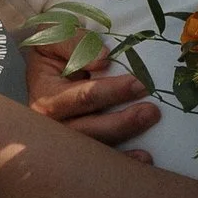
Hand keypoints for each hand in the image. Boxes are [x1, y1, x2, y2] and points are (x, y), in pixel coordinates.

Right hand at [24, 32, 160, 150]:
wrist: (45, 67)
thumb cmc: (53, 50)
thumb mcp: (54, 34)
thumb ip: (75, 43)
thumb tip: (103, 60)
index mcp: (47, 97)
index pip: (84, 96)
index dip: (112, 92)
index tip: (139, 84)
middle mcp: (53, 127)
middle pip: (90, 130)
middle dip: (122, 123)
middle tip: (152, 112)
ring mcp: (65, 144)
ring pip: (95, 151)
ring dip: (124, 150)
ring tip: (149, 146)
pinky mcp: (79, 153)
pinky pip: (99, 162)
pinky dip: (121, 162)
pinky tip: (142, 161)